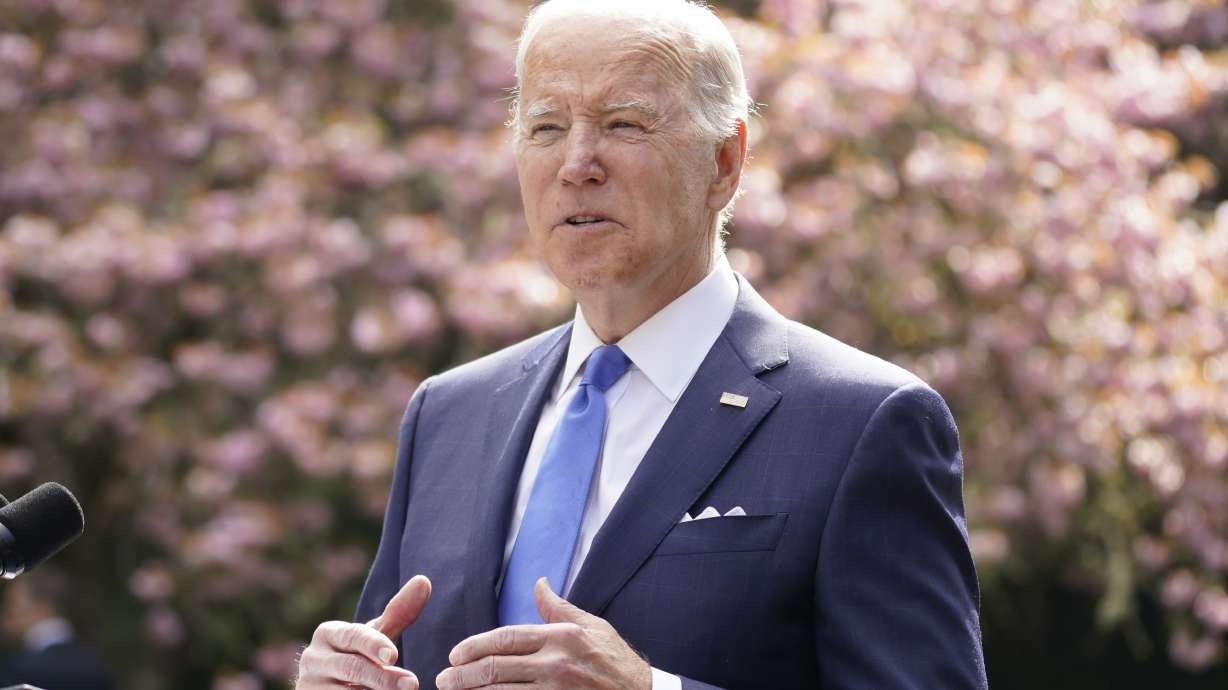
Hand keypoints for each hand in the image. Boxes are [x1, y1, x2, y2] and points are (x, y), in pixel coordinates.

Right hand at [295, 574, 432, 689]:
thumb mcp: (375, 635)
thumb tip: (424, 580)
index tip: (393, 656)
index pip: (353, 636)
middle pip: (351, 667)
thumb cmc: (358, 655)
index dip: (374, 645)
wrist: (326, 686)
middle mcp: (313, 658)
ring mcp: (309, 684)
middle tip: (412, 684)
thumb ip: (398, 613)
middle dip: (383, 677)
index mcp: (328, 633)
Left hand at [435, 577, 650, 689]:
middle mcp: (557, 665)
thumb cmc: (617, 661)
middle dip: (464, 674)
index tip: (456, 654)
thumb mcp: (592, 626)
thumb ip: (559, 608)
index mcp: (562, 638)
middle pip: (497, 669)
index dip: (476, 646)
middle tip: (444, 678)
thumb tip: (538, 583)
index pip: (507, 638)